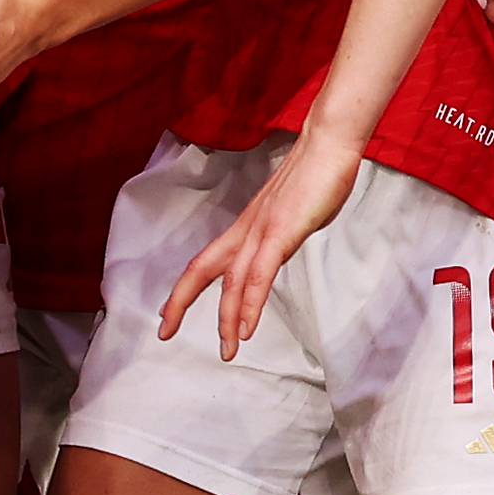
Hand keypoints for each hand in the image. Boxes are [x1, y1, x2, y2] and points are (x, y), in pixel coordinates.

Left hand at [161, 128, 363, 359]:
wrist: (328, 145)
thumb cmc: (317, 175)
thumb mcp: (293, 215)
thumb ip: (282, 236)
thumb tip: (283, 248)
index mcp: (246, 227)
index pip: (206, 262)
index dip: (185, 289)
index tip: (170, 313)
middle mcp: (246, 230)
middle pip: (201, 271)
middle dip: (180, 304)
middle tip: (165, 332)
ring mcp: (261, 231)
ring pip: (233, 281)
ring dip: (227, 320)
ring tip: (227, 350)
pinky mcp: (281, 233)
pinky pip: (260, 275)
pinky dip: (251, 304)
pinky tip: (247, 329)